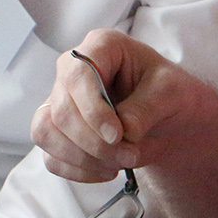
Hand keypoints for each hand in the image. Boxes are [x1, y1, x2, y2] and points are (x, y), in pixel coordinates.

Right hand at [30, 29, 217, 182]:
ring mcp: (60, 100)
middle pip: (61, 110)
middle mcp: (72, 70)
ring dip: (82, 157)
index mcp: (100, 46)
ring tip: (119, 165)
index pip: (78, 76)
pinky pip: (51, 156)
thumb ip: (148, 107)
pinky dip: (78, 170)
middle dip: (94, 143)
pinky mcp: (57, 130)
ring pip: (46, 132)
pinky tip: (106, 170)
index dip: (92, 110)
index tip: (117, 135)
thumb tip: (124, 130)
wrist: (168, 118)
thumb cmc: (168, 93)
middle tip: (130, 155)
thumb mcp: (171, 92)